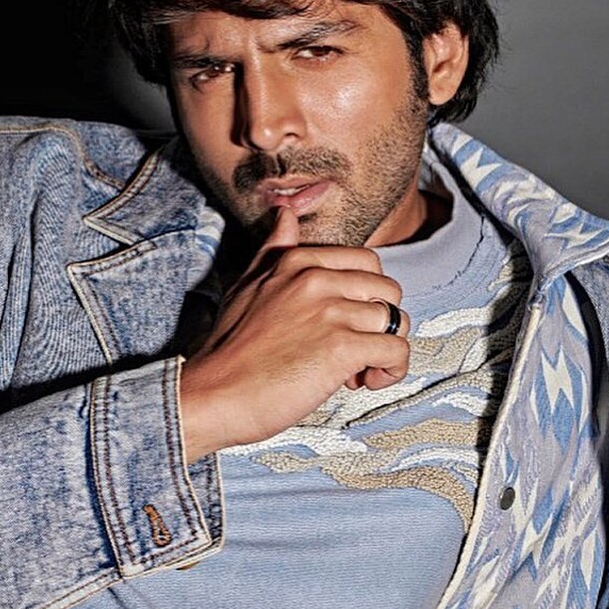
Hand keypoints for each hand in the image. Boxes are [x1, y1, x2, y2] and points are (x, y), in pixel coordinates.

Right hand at [179, 205, 410, 460]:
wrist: (211, 395)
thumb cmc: (227, 351)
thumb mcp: (246, 286)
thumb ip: (273, 249)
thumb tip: (285, 213)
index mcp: (296, 262)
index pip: (367, 262)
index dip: (363, 296)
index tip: (341, 322)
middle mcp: (317, 280)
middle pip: (387, 290)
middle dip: (378, 322)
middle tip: (349, 348)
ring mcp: (331, 313)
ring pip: (396, 321)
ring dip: (383, 350)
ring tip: (353, 370)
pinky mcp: (342, 348)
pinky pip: (397, 352)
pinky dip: (390, 371)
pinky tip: (363, 381)